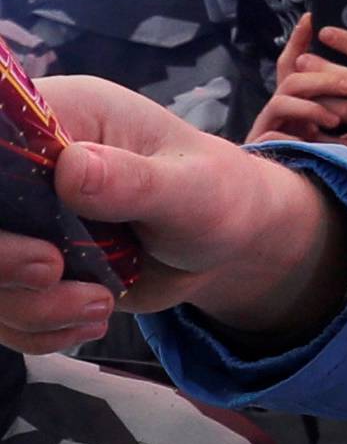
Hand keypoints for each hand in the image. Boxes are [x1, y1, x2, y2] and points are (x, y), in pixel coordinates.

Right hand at [0, 75, 346, 349]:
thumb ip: (134, 180)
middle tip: (54, 272)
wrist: (226, 246)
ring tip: (97, 304)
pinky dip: (38, 329)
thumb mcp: (191, 186)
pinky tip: (90, 318)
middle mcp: (38, 165)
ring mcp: (32, 219)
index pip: (1, 135)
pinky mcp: (33, 268)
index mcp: (69, 114)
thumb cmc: (218, 193)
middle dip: (4, 260)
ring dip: (31, 305)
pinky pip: (5, 310)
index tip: (20, 228)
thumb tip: (73, 166)